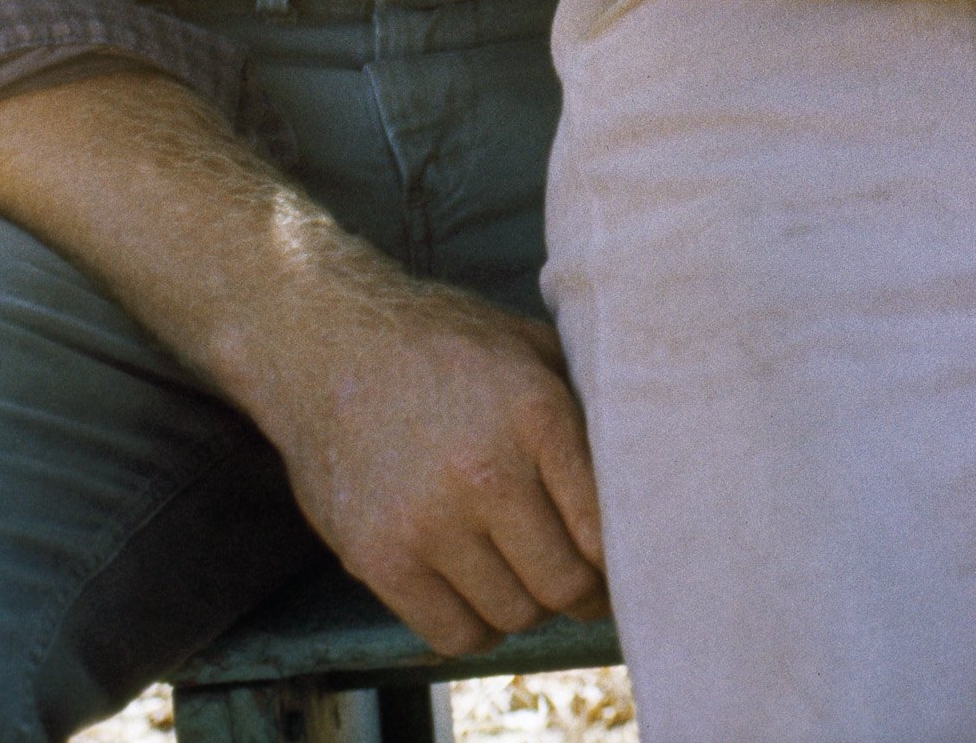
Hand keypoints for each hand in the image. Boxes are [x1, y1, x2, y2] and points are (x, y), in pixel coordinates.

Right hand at [254, 265, 606, 654]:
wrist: (327, 341)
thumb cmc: (442, 344)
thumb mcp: (528, 347)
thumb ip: (583, 407)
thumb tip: (647, 470)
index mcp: (535, 412)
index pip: (603, 529)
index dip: (621, 559)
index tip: (622, 564)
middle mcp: (485, 472)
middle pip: (563, 584)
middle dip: (581, 591)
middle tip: (580, 582)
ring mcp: (427, 520)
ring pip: (513, 613)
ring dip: (525, 603)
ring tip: (521, 572)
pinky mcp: (378, 557)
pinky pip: (454, 634)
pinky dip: (475, 624)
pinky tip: (476, 588)